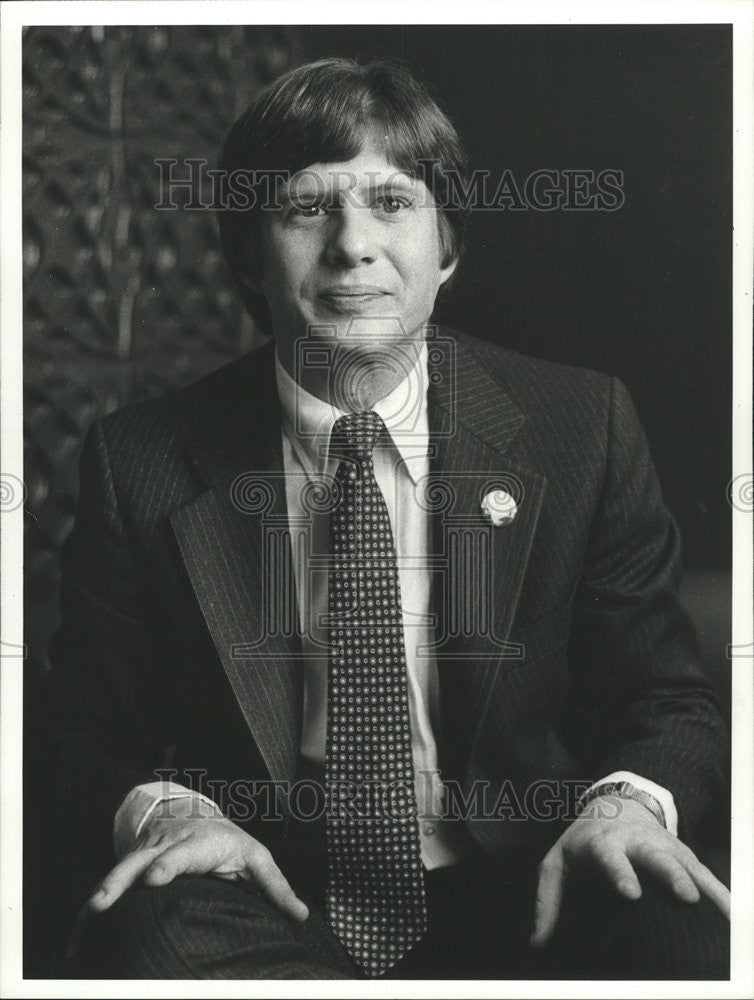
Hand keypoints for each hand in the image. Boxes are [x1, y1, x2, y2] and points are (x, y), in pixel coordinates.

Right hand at [87, 799, 308, 922]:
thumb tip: (302, 916)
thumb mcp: (257, 860)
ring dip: (102, 893)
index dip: (169, 864)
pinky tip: (78, 936)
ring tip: (88, 916)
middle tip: (103, 901)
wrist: (198, 817)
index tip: (156, 878)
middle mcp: (168, 845)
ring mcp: (146, 853)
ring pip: (120, 870)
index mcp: (200, 843)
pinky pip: (110, 885)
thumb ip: (276, 888)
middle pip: (141, 861)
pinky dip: (92, 909)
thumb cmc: (230, 844)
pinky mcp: (132, 863)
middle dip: (122, 880)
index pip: (182, 853)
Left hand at [530, 795, 729, 946]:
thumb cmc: (583, 842)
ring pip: (687, 864)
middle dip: (671, 874)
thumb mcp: (557, 863)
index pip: (609, 857)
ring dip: (705, 886)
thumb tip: (536, 942)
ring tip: (724, 912)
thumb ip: (547, 900)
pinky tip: (734, 917)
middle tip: (686, 896)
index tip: (630, 893)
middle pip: (655, 856)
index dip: (620, 872)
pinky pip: (706, 875)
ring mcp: (664, 846)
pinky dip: (722, 894)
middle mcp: (637, 842)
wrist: (615, 803)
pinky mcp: (683, 855)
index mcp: (602, 843)